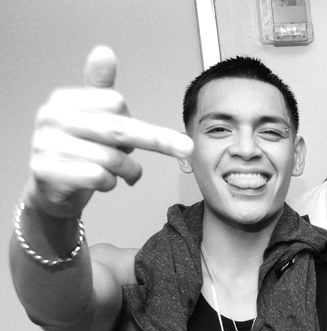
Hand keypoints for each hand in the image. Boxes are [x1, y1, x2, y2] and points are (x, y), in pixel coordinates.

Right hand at [26, 45, 192, 217]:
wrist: (53, 190)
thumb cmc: (79, 150)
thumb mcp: (91, 115)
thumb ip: (100, 86)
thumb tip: (104, 51)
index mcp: (64, 100)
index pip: (115, 103)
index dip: (133, 120)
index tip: (132, 132)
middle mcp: (52, 118)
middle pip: (119, 129)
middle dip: (157, 140)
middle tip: (186, 149)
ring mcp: (47, 146)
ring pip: (112, 158)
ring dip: (130, 170)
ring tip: (127, 174)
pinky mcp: (49, 173)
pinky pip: (99, 177)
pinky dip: (112, 183)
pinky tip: (106, 183)